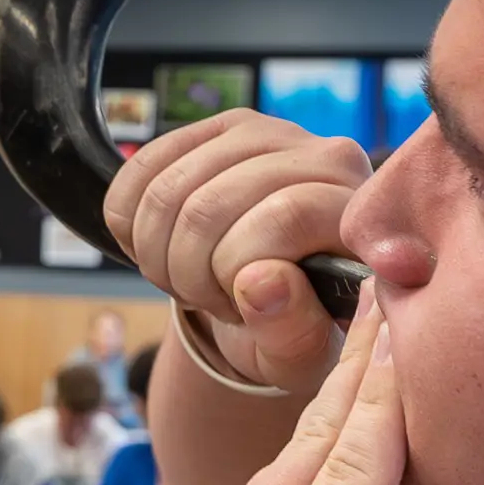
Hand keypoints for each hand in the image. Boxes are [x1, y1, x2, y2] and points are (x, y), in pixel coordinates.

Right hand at [103, 107, 372, 393]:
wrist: (269, 300)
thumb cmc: (292, 328)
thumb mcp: (300, 355)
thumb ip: (292, 330)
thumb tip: (258, 281)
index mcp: (353, 212)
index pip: (282, 217)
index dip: (238, 272)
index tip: (238, 306)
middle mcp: (318, 154)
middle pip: (211, 204)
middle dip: (188, 272)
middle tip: (206, 298)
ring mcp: (264, 133)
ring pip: (168, 189)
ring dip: (157, 253)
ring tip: (188, 278)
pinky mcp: (213, 129)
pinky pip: (138, 173)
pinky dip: (129, 225)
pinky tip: (161, 246)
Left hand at [119, 287, 452, 484]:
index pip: (356, 461)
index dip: (390, 391)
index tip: (413, 325)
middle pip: (313, 439)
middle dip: (357, 367)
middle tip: (388, 292)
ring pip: (284, 462)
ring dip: (331, 405)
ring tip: (371, 345)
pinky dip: (304, 455)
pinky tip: (336, 434)